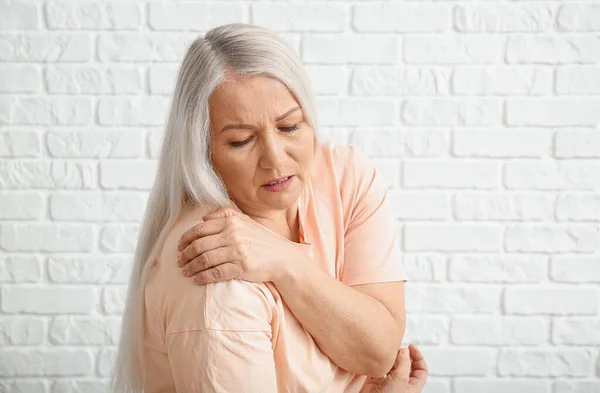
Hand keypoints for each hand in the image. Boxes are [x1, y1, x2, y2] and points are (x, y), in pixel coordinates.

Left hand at [176, 206, 298, 284]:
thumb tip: (203, 217)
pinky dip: (203, 277)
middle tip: (179, 261)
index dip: (185, 239)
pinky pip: (216, 273)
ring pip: (205, 260)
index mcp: (231, 222)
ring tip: (185, 271)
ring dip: (191, 267)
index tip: (179, 247)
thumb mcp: (246, 221)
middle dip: (185, 255)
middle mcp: (233, 235)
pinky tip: (197, 279)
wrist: (282, 258)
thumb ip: (225, 214)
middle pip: (199, 245)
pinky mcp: (241, 267)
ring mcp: (237, 252)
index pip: (200, 229)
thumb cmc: (261, 240)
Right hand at [359, 344, 427, 392]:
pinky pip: (377, 369)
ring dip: (389, 358)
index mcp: (412, 387)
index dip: (418, 357)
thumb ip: (403, 363)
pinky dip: (377, 362)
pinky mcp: (374, 383)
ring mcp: (387, 383)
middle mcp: (400, 385)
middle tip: (397, 348)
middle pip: (405, 365)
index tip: (411, 346)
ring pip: (391, 366)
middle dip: (402, 355)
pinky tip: (377, 359)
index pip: (421, 370)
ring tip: (387, 352)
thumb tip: (404, 350)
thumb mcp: (400, 380)